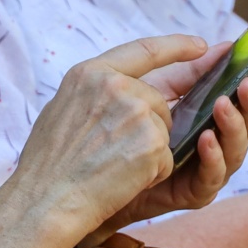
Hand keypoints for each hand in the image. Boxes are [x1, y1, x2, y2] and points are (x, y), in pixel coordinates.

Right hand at [3, 34, 210, 247]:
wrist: (46, 201)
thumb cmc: (48, 164)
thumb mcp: (63, 108)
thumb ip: (95, 92)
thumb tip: (121, 86)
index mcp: (90, 73)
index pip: (143, 50)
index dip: (176, 46)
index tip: (201, 46)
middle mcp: (116, 85)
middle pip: (157, 101)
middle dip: (148, 127)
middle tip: (111, 153)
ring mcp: (137, 111)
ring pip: (163, 130)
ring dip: (147, 152)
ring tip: (110, 167)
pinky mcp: (153, 142)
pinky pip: (167, 159)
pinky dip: (150, 174)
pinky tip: (121, 180)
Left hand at [84, 43, 247, 242]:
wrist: (98, 173)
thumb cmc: (127, 128)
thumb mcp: (158, 90)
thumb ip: (190, 72)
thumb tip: (221, 46)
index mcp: (214, 116)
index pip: (246, 98)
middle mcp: (219, 143)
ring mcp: (209, 169)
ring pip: (236, 150)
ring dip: (232, 126)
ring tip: (223, 105)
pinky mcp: (194, 193)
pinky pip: (211, 177)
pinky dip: (213, 157)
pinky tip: (206, 139)